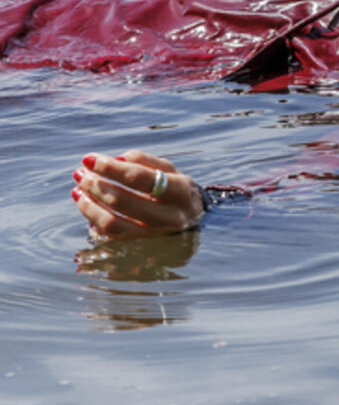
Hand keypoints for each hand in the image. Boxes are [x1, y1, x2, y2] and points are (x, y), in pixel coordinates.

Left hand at [72, 150, 204, 240]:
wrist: (193, 219)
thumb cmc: (175, 188)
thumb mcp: (169, 169)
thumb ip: (143, 160)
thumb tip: (113, 160)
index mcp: (180, 191)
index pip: (140, 178)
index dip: (112, 168)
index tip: (90, 158)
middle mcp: (170, 216)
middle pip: (123, 202)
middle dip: (96, 186)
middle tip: (80, 174)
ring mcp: (155, 235)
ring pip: (113, 224)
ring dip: (89, 206)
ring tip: (78, 190)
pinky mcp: (142, 246)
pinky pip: (111, 237)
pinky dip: (94, 222)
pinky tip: (87, 207)